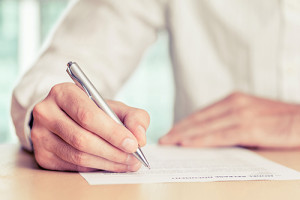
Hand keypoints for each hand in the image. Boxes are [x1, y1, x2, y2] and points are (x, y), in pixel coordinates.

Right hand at [31, 83, 149, 171]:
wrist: (67, 116)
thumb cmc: (94, 111)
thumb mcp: (114, 107)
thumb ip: (134, 117)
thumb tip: (140, 138)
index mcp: (63, 93)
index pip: (88, 116)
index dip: (112, 132)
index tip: (133, 144)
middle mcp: (46, 112)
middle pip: (82, 139)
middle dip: (113, 151)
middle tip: (134, 158)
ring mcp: (41, 136)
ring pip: (78, 156)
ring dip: (108, 163)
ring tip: (128, 163)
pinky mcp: (42, 155)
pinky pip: (74, 167)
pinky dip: (97, 168)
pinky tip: (111, 165)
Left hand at [159, 92, 299, 148]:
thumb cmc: (277, 120)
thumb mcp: (250, 115)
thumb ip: (230, 122)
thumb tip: (210, 135)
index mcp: (233, 100)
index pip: (201, 114)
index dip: (184, 123)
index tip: (171, 131)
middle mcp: (233, 104)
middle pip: (198, 119)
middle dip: (179, 130)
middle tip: (163, 139)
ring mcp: (240, 114)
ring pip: (204, 127)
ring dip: (184, 135)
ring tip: (169, 142)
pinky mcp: (248, 127)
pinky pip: (219, 136)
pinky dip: (201, 140)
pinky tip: (188, 144)